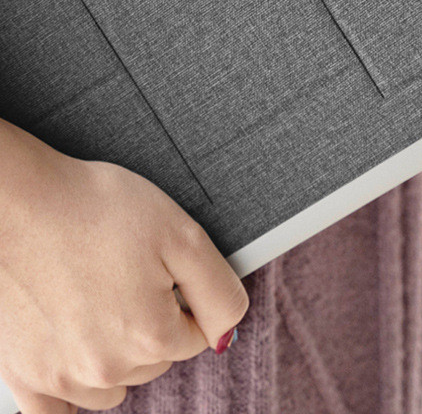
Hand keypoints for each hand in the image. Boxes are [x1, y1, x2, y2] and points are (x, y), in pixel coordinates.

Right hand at [0, 119, 247, 412]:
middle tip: (131, 274)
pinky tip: (74, 353)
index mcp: (150, 337)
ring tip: (101, 299)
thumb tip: (227, 332)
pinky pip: (59, 411)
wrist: (19, 202)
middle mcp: (105, 370)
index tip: (164, 268)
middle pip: (157, 359)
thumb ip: (219, 290)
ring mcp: (60, 377)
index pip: (198, 334)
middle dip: (156, 322)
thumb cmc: (97, 209)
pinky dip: (72, 389)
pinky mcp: (23, 376)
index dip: (188, 296)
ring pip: (116, 384)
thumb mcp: (183, 235)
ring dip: (119, 353)